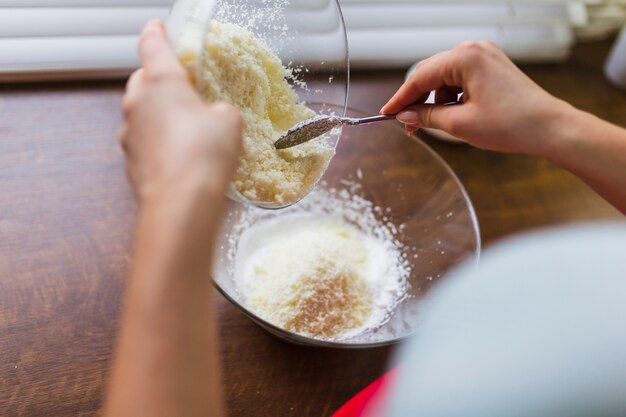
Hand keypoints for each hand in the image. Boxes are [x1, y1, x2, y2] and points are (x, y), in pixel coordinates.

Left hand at [120, 20, 241, 203]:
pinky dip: (158, 142)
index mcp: (161, 80)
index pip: (152, 44)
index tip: (158, 27)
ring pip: (142, 112)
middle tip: (185, 91)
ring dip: (159, 115)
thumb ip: (220, 109)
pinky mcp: (129, 160)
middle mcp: (137, 102)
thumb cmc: (206, 153)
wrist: (181, 202)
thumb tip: (214, 115)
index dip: (157, 32)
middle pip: (144, 79)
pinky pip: (143, 141)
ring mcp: (128, 132)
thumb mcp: (230, 121)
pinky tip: (179, 157)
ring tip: (187, 131)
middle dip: (161, 81)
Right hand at [381, 41, 573, 154]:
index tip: (386, 113)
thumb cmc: (511, 124)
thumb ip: (427, 117)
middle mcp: (474, 49)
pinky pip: (460, 80)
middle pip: (430, 74)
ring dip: (435, 101)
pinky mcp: (492, 67)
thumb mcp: (460, 124)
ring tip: (433, 125)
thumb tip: (404, 116)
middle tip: (406, 125)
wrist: (550, 128)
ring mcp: (485, 56)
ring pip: (444, 78)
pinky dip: (451, 98)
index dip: (400, 98)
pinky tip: (451, 115)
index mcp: (465, 57)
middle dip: (417, 100)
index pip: (419, 77)